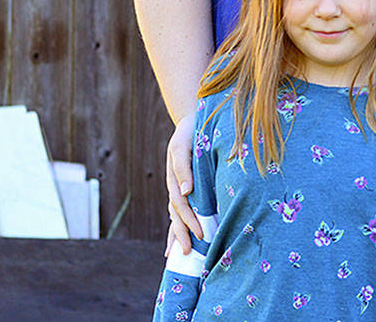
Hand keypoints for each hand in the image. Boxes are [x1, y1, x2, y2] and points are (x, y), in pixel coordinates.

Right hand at [165, 111, 200, 254]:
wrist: (193, 122)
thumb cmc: (190, 132)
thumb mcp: (183, 145)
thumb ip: (183, 167)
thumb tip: (187, 192)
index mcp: (175, 180)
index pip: (182, 206)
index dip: (190, 220)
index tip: (200, 234)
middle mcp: (176, 187)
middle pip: (176, 216)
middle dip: (182, 234)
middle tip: (188, 253)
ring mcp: (180, 189)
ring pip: (177, 216)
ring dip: (178, 234)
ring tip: (182, 254)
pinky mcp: (187, 188)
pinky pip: (182, 210)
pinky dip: (180, 226)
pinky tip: (181, 239)